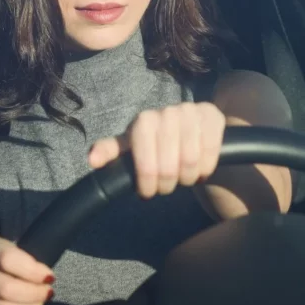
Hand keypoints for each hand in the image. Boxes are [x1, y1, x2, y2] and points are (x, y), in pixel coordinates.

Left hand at [88, 102, 226, 198]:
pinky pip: (211, 153)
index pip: (146, 165)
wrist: (190, 127)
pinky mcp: (212, 115)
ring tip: (184, 178)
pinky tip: (200, 169)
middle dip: (168, 184)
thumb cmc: (156, 142)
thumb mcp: (132, 147)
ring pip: (191, 162)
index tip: (148, 192)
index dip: (148, 184)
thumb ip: (111, 151)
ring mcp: (191, 112)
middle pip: (170, 167)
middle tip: (168, 186)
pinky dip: (206, 168)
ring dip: (188, 178)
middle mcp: (168, 112)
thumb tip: (92, 159)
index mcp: (144, 121)